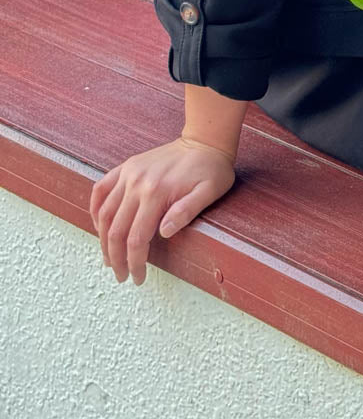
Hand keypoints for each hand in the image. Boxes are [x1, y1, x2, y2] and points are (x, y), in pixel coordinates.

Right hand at [89, 136, 235, 285]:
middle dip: (117, 259)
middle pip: (115, 230)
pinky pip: (100, 190)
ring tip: (110, 258)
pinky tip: (100, 226)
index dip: (135, 263)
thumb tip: (164, 232)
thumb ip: (187, 211)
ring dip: (103, 240)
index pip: (137, 238)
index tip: (138, 278)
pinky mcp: (126, 167)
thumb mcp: (210, 191)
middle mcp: (137, 182)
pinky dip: (95, 210)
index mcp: (157, 192)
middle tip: (122, 275)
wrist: (205, 140)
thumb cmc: (211, 169)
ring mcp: (128, 173)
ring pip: (104, 214)